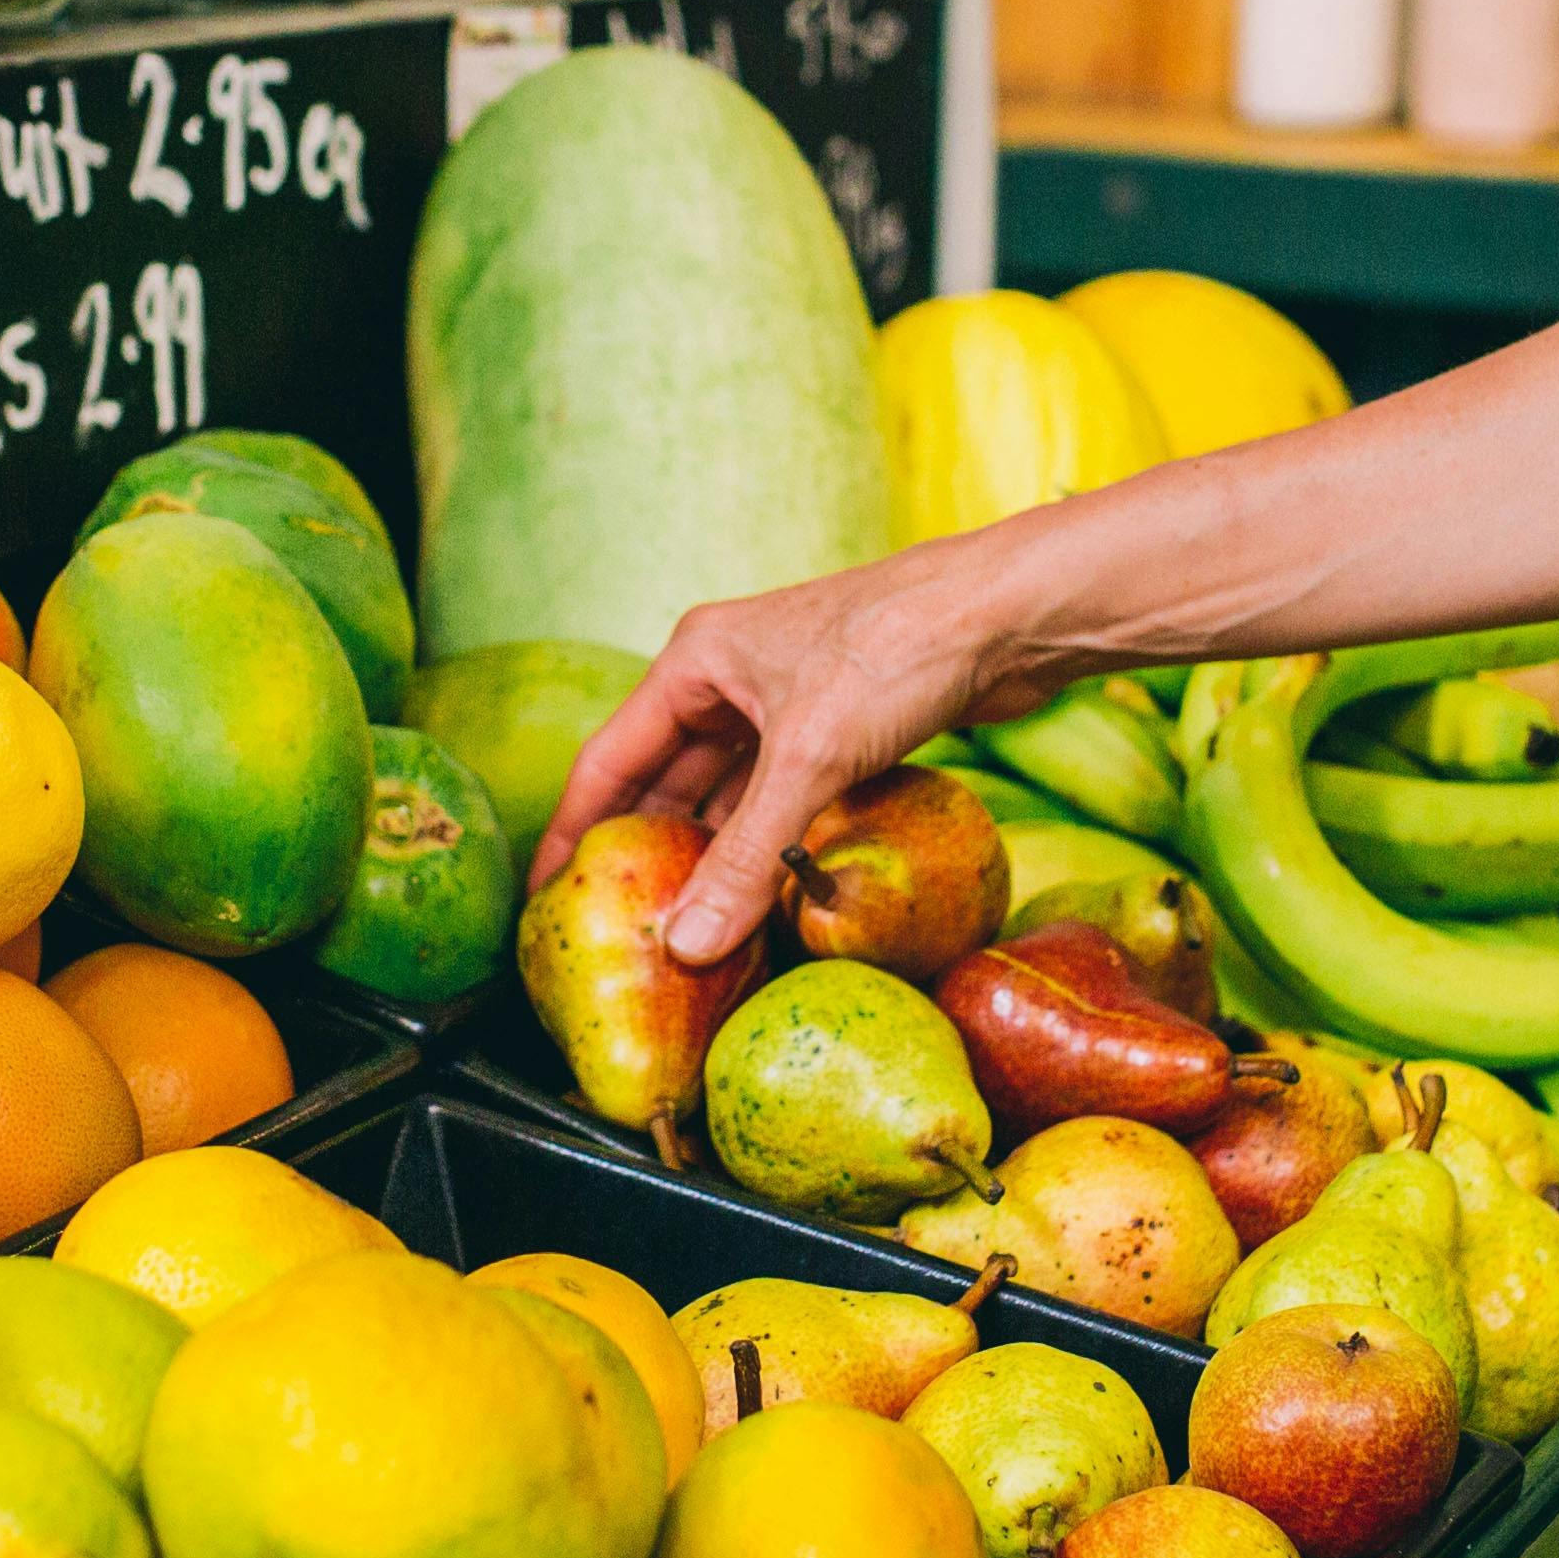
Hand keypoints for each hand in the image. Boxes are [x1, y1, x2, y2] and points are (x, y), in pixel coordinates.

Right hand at [534, 538, 1089, 961]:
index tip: (546, 896)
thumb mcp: (808, 758)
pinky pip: (784, 800)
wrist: (1011, 613)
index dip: (575, 831)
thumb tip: (688, 943)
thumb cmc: (901, 647)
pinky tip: (766, 898)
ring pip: (729, 795)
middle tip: (619, 930)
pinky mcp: (842, 729)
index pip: (609, 760)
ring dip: (713, 858)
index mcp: (696, 663)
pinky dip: (771, 847)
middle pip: (666, 782)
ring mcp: (788, 704)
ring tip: (690, 931)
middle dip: (647, 854)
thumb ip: (745, 856)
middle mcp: (732, 679)